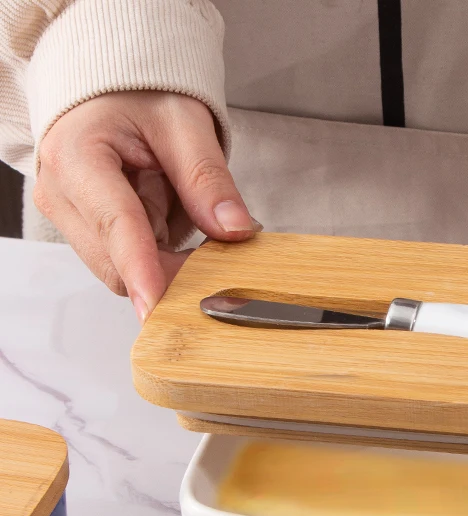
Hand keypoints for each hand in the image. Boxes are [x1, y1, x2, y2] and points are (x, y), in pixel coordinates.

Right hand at [34, 91, 259, 321]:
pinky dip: (162, 258)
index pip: (116, 225)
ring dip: (166, 265)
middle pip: (116, 264)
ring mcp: (73, 216)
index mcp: (77, 157)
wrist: (113, 89)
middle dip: (168, 273)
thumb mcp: (185, 125)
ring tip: (197, 229)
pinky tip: (181, 232)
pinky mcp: (89, 230)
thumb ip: (208, 179)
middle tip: (221, 264)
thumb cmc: (140, 94)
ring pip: (123, 271)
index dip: (142, 269)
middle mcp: (63, 194)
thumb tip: (235, 230)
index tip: (159, 305)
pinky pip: (131, 263)